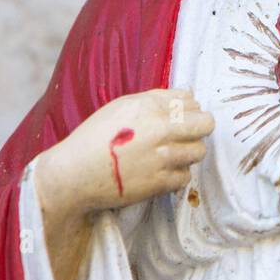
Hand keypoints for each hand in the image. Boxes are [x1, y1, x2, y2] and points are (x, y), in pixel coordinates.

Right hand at [35, 88, 213, 220]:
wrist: (73, 175)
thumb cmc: (94, 139)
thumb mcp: (120, 107)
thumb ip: (155, 100)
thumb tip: (188, 96)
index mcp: (148, 106)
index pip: (191, 101)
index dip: (188, 110)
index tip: (178, 119)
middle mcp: (159, 129)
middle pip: (205, 124)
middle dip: (198, 128)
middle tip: (184, 136)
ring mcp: (162, 157)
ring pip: (199, 150)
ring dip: (188, 152)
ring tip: (170, 155)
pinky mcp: (160, 182)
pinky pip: (186, 176)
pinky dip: (176, 175)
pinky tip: (160, 172)